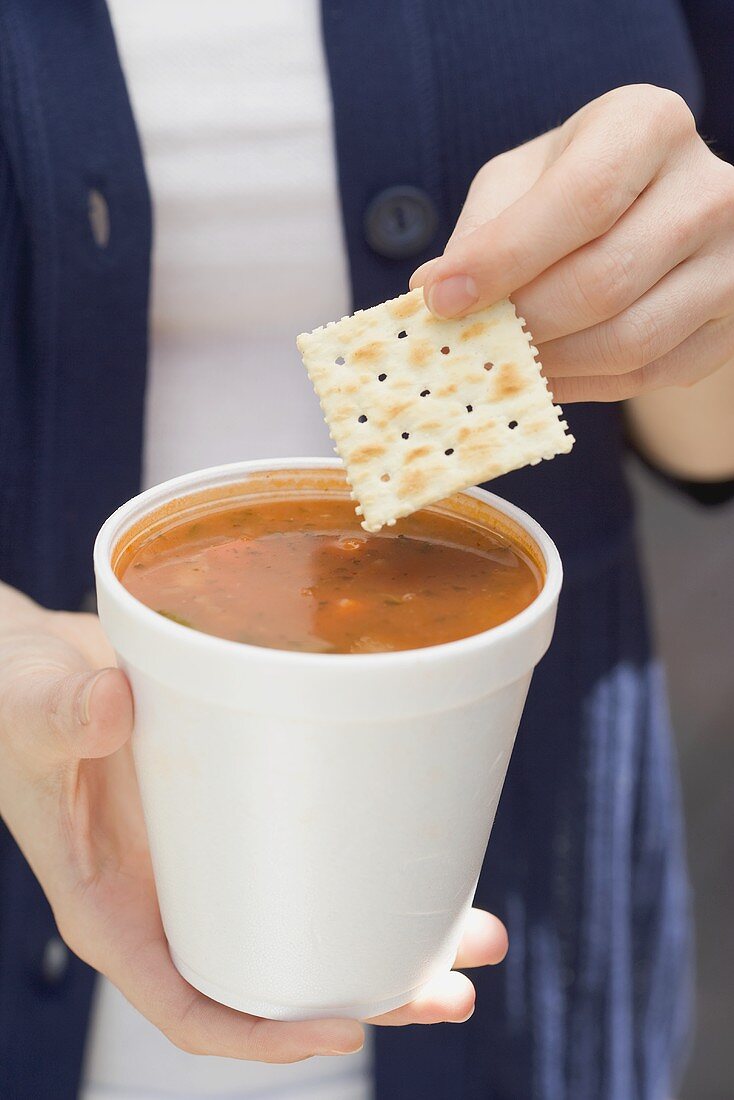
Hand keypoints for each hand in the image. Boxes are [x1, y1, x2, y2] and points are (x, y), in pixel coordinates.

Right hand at [0, 584, 507, 1061]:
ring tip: (476, 936)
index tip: (345, 1032)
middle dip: (370, 993)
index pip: (191, 1008)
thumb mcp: (30, 712)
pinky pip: (308, 850)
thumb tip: (108, 706)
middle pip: (278, 974)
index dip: (267, 1037)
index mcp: (117, 913)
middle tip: (454, 990)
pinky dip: (368, 860)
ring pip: (309, 920)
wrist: (38, 667)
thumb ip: (63, 718)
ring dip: (394, 936)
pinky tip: (430, 851)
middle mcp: (175, 899)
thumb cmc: (17, 701)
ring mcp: (212, 857)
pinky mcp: (239, 807)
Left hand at [412, 84, 733, 401]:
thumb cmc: (575, 189)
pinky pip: (647, 374)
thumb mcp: (523, 181)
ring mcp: (730, 263)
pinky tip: (541, 376)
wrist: (656, 215)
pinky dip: (582, 386)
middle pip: (604, 281)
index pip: (581, 200)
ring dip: (550, 365)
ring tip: (499, 363)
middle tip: (467, 343)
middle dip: (521, 323)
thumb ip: (483, 230)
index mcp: (649, 126)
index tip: (442, 299)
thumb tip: (432, 293)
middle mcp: (708, 189)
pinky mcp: (728, 327)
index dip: (504, 258)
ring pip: (629, 341)